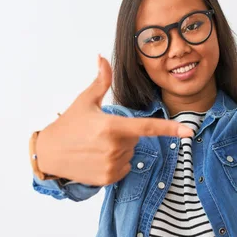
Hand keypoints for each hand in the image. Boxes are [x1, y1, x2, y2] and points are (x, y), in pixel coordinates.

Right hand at [35, 56, 194, 185]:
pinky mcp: (108, 179)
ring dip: (120, 150)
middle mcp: (115, 148)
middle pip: (136, 139)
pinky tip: (96, 159)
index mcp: (113, 127)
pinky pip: (124, 168)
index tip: (188, 132)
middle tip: (100, 133)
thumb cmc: (68, 125)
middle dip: (124, 134)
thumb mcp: (85, 101)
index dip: (170, 129)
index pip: (148, 127)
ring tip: (95, 146)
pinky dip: (115, 163)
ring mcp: (112, 165)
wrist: (48, 154)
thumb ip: (101, 81)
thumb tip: (102, 57)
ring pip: (130, 154)